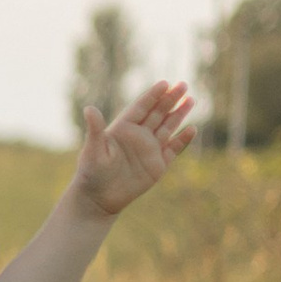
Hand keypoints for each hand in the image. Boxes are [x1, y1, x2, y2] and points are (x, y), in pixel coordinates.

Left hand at [71, 78, 194, 215]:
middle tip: (184, 84)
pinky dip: (183, 140)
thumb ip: (95, 129)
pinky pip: (173, 149)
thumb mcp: (93, 150)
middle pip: (158, 113)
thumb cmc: (91, 172)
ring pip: (168, 127)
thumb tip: (89, 109)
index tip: (165, 83)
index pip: (141, 107)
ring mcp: (149, 149)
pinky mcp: (158, 165)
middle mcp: (138, 135)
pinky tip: (192, 129)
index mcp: (123, 128)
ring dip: (179, 114)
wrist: (99, 198)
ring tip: (191, 100)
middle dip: (170, 99)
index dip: (153, 95)